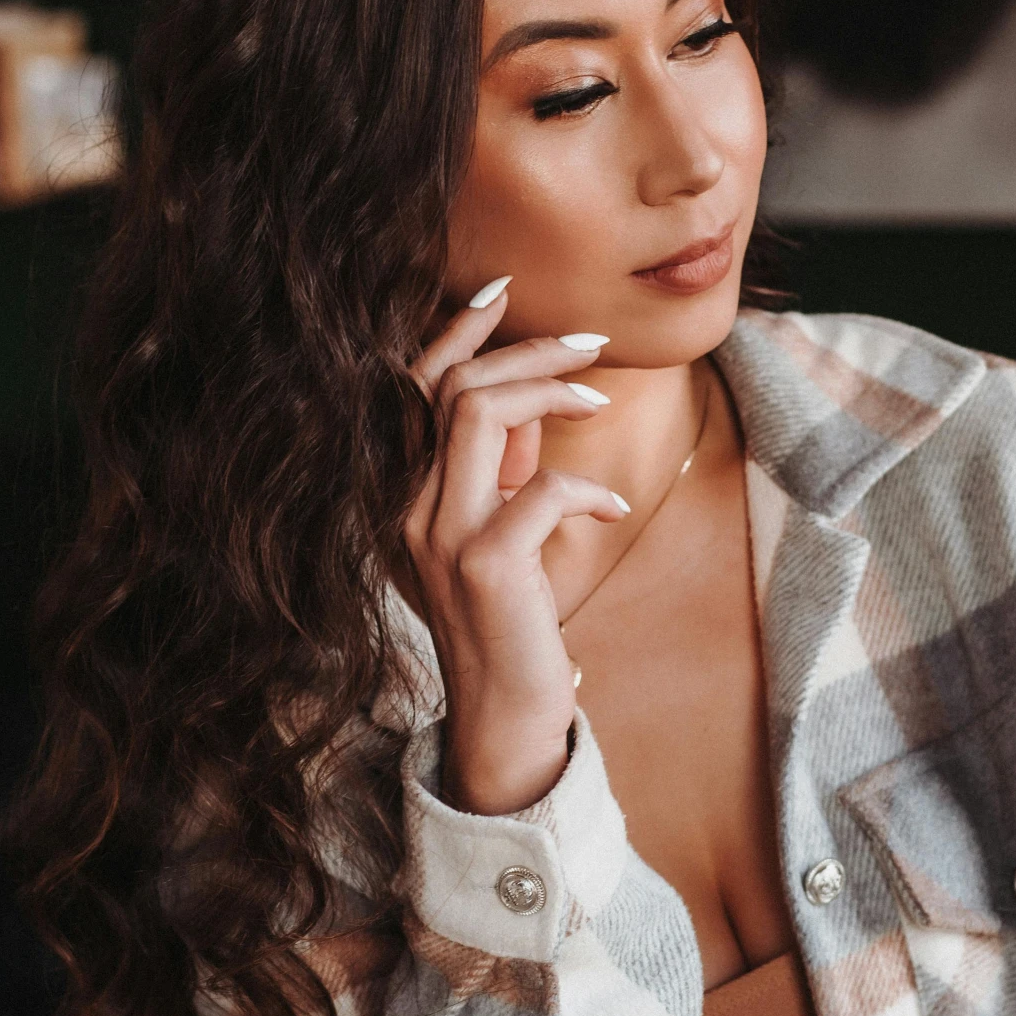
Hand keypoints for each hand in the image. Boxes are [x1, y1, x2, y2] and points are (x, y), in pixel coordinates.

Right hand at [404, 282, 624, 815]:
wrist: (504, 722)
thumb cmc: (511, 627)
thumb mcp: (499, 536)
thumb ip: (503, 471)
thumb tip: (535, 402)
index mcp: (404, 497)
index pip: (412, 388)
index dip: (455, 331)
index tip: (502, 293)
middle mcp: (408, 509)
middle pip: (452, 385)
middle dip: (526, 349)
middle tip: (591, 344)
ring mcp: (440, 536)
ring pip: (480, 413)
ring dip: (552, 390)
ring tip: (600, 400)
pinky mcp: (485, 566)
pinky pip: (540, 488)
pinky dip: (586, 488)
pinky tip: (611, 509)